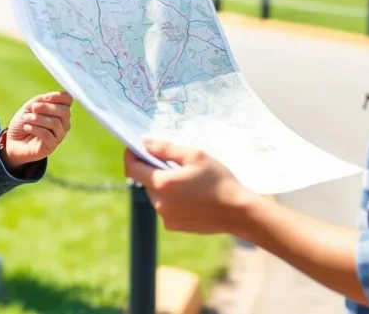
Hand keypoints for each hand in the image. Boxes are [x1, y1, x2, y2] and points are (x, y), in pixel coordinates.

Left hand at [3, 91, 73, 168]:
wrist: (12, 140)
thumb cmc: (23, 122)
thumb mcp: (30, 107)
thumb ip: (41, 100)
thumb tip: (49, 98)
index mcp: (59, 110)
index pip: (68, 100)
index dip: (59, 97)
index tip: (46, 97)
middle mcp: (63, 123)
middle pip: (64, 111)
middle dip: (47, 108)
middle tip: (33, 108)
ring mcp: (59, 135)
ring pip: (55, 123)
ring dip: (37, 119)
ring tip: (26, 119)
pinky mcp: (51, 146)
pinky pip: (47, 134)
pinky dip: (34, 129)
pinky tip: (26, 127)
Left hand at [123, 138, 257, 235]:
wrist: (238, 212)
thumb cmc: (219, 180)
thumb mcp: (194, 156)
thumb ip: (165, 148)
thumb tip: (144, 143)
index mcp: (162, 184)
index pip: (132, 168)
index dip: (131, 155)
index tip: (136, 147)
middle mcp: (159, 203)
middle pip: (144, 181)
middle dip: (151, 169)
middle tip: (171, 161)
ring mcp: (166, 217)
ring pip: (154, 194)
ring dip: (162, 184)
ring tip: (185, 179)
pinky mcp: (174, 226)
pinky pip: (164, 207)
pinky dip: (170, 198)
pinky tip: (190, 194)